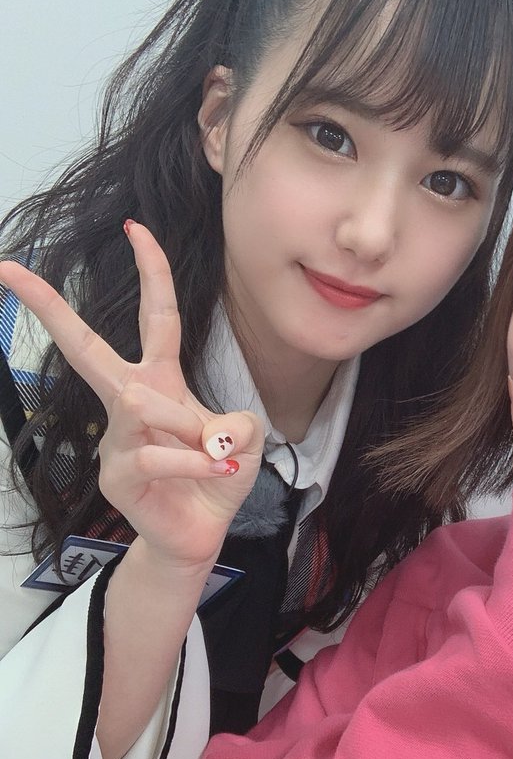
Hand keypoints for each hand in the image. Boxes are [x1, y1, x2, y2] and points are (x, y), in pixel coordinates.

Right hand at [0, 222, 263, 570]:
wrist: (200, 532)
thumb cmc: (216, 477)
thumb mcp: (243, 440)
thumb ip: (238, 424)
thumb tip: (210, 431)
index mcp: (162, 380)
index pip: (156, 317)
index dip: (151, 272)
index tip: (136, 227)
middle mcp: (132, 401)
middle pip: (86, 346)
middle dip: (50, 307)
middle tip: (8, 269)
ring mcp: (116, 436)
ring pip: (142, 401)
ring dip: (188, 425)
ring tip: (214, 453)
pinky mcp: (116, 472)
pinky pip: (158, 452)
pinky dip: (197, 461)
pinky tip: (214, 471)